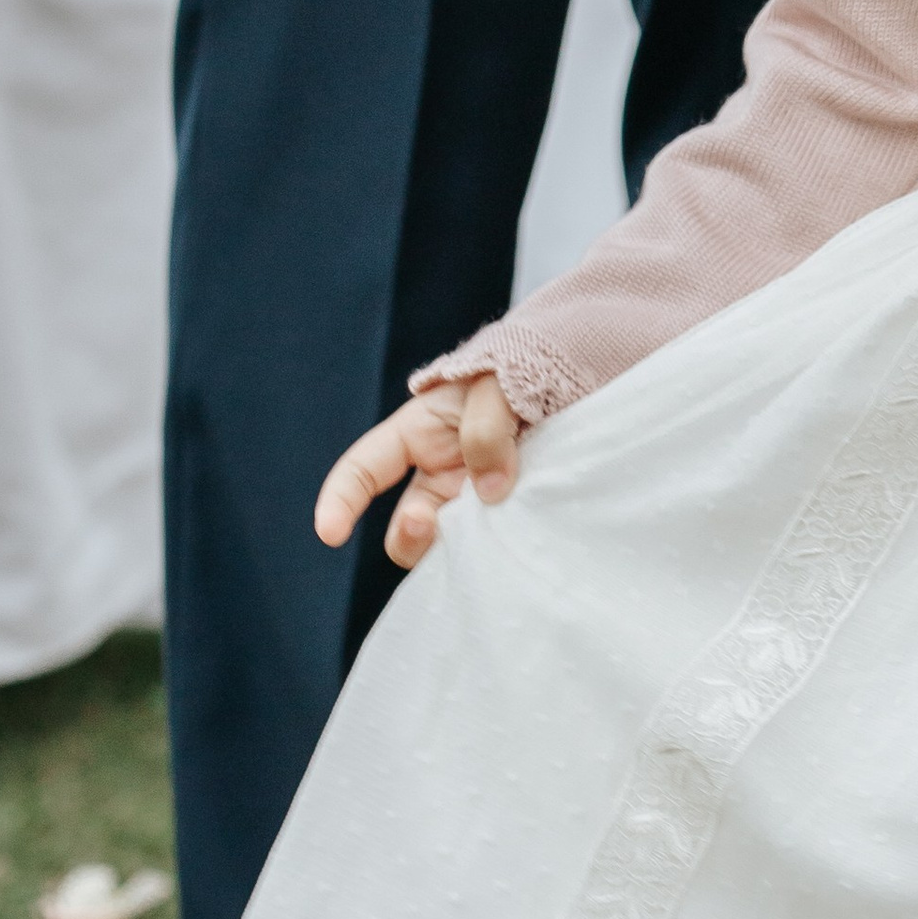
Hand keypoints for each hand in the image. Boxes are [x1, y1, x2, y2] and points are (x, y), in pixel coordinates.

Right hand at [315, 379, 524, 568]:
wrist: (587, 374)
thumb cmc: (529, 366)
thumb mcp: (500, 383)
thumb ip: (486, 429)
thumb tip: (489, 493)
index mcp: (420, 433)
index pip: (363, 470)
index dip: (340, 501)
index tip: (330, 534)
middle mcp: (442, 473)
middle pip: (407, 526)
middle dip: (411, 536)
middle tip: (434, 525)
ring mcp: (476, 499)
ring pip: (449, 546)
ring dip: (457, 549)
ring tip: (486, 534)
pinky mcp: (512, 516)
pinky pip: (492, 545)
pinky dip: (494, 552)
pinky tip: (510, 547)